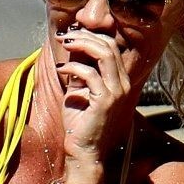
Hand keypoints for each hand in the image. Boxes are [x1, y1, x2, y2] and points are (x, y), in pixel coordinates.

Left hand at [56, 27, 132, 160]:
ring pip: (104, 54)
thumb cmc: (79, 123)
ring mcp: (117, 92)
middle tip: (66, 36)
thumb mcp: (78, 90)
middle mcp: (122, 84)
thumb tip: (73, 47)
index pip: (111, 47)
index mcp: (118, 80)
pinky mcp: (106, 101)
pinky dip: (73, 67)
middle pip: (109, 46)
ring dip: (82, 44)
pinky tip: (61, 69)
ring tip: (65, 43)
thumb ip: (79, 71)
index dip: (91, 36)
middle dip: (86, 36)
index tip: (72, 34)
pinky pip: (90, 74)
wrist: (83, 150)